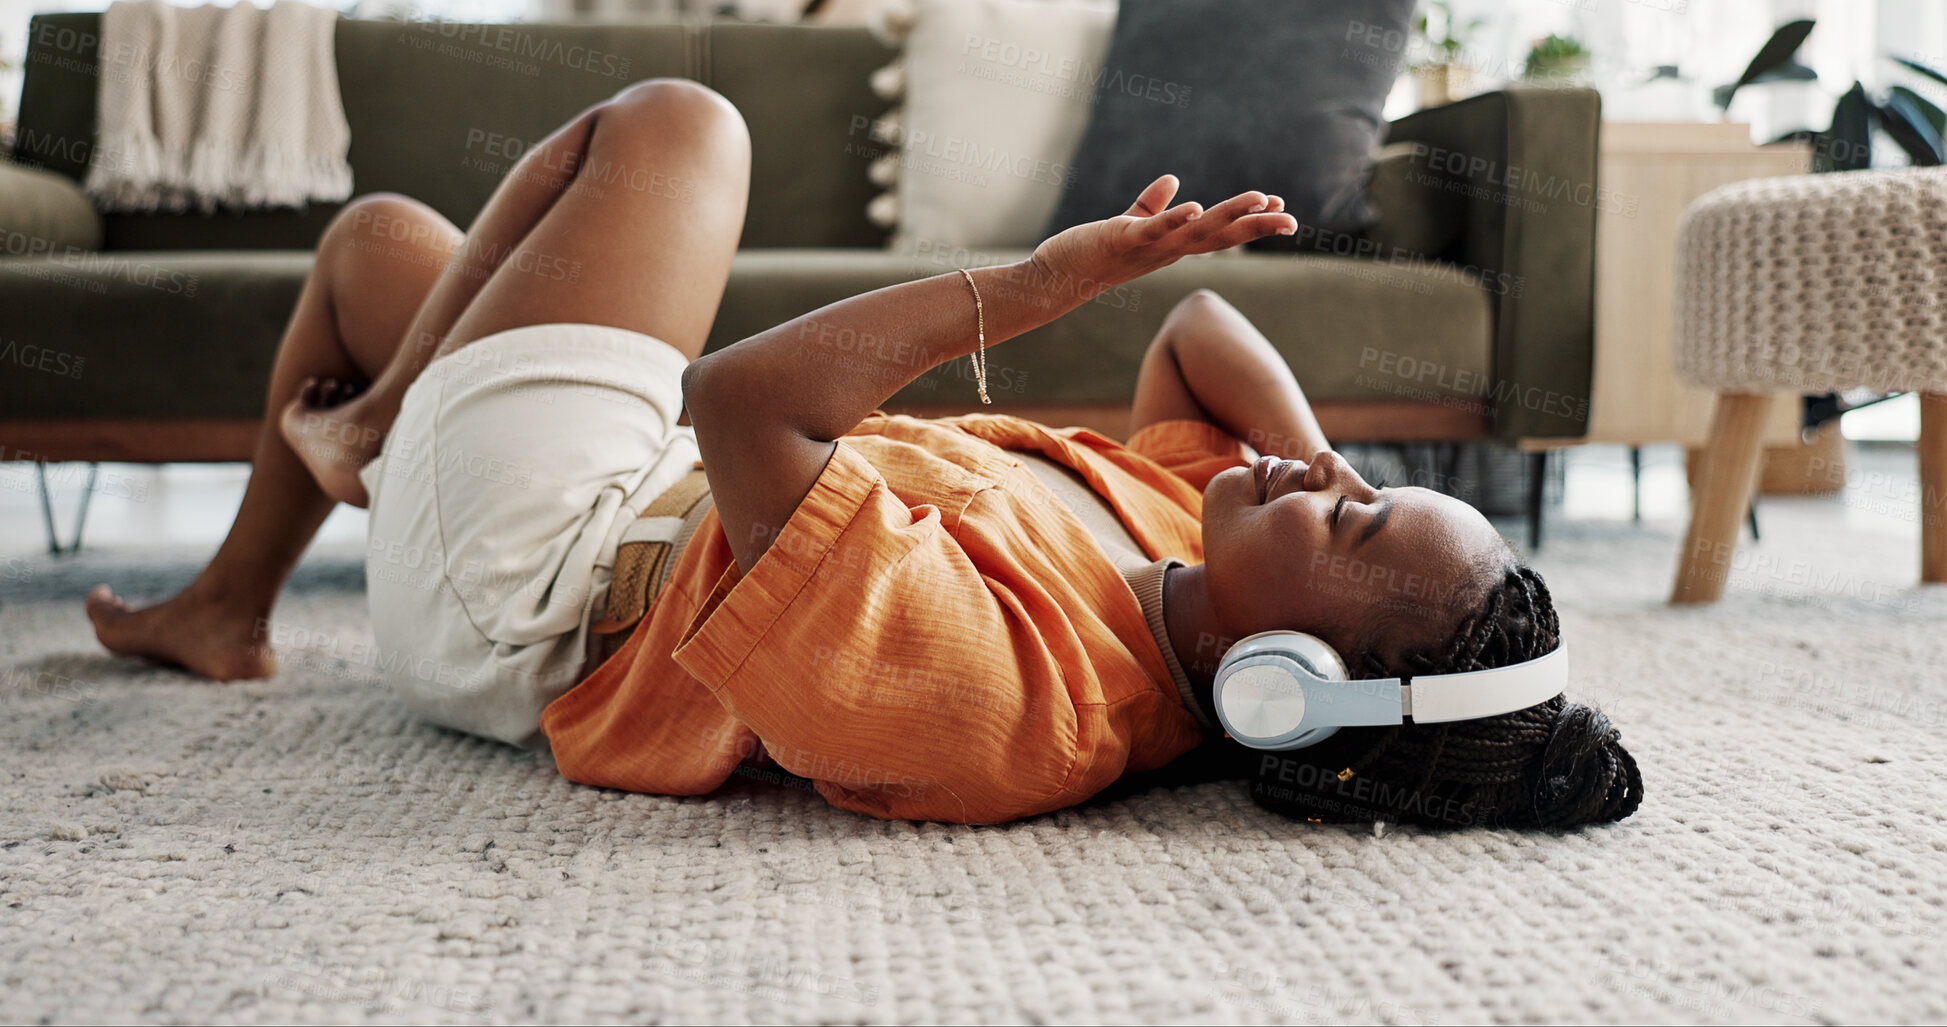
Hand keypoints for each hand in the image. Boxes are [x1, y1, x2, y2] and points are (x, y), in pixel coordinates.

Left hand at [1030, 175, 1296, 300]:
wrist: (1054, 279)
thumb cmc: (1091, 254)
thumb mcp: (1130, 226)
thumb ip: (1152, 205)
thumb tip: (1173, 180)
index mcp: (1172, 245)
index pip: (1219, 234)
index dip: (1249, 222)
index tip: (1280, 208)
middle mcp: (1166, 251)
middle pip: (1220, 237)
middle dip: (1256, 227)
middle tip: (1293, 219)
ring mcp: (1147, 248)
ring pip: (1196, 232)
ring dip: (1228, 216)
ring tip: (1259, 199)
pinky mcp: (1121, 241)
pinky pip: (1153, 231)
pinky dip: (1173, 220)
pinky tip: (1194, 206)